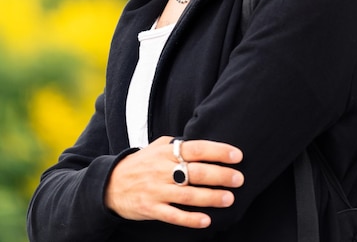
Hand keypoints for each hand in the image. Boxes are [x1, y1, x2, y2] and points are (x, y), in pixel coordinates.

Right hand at [104, 136, 243, 228]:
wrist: (110, 184)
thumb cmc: (140, 163)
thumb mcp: (156, 146)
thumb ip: (177, 144)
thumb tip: (202, 142)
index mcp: (166, 152)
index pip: (196, 148)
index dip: (218, 151)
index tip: (237, 155)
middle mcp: (162, 170)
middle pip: (195, 171)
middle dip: (220, 175)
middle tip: (239, 178)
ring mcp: (156, 190)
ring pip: (188, 195)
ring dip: (210, 197)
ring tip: (229, 198)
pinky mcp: (151, 209)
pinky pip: (173, 215)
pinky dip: (190, 218)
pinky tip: (206, 220)